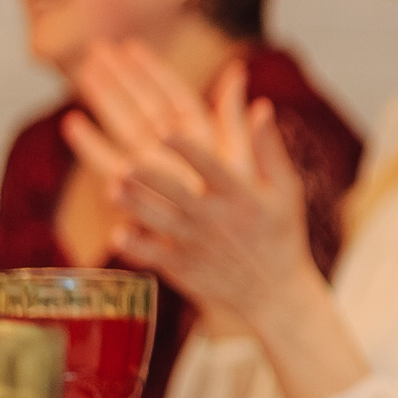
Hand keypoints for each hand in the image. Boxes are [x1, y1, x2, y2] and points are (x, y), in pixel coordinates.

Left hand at [59, 41, 314, 324]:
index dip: (188, 150)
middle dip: (151, 179)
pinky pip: (154, 256)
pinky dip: (136, 247)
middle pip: (177, 194)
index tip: (166, 131)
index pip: (212, 168)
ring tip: (113, 190)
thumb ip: (269, 148)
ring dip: (135, 207)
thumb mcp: (285, 189)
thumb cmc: (281, 233)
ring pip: (159, 222)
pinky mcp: (183, 267)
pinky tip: (118, 234)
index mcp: (240, 195)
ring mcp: (197, 244)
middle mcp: (216, 218)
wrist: (275, 292)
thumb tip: (261, 105)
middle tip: (126, 162)